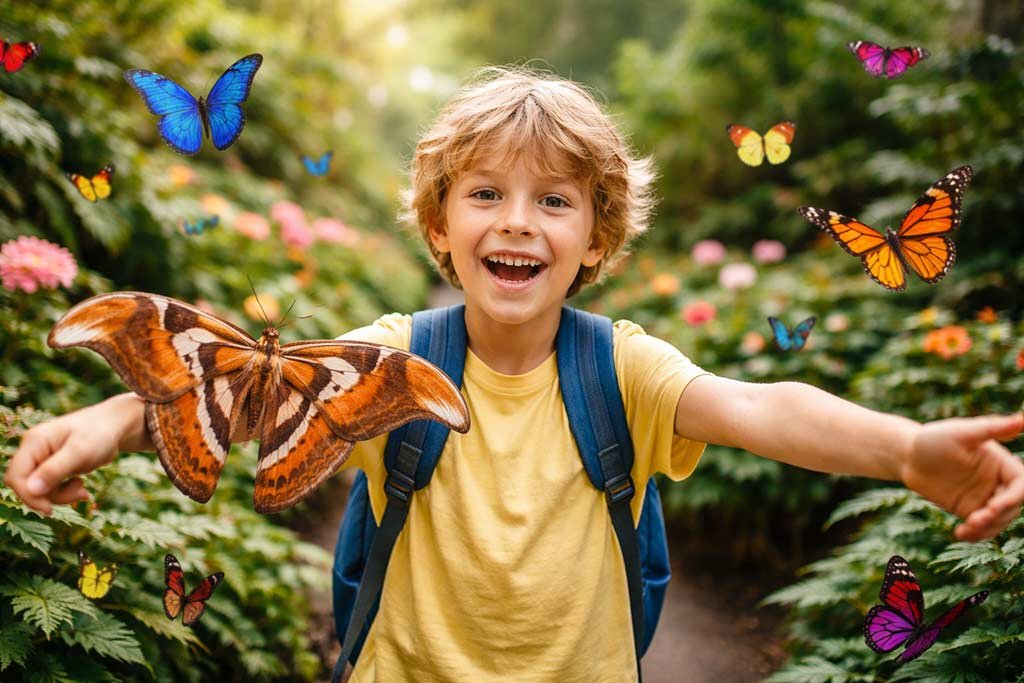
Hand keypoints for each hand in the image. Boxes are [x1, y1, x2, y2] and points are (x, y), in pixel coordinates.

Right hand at [3, 393, 145, 515]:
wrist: (116, 426)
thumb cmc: (99, 433)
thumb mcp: (80, 452)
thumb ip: (55, 470)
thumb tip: (31, 490)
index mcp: (34, 442)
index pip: (16, 476)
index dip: (28, 495)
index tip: (49, 509)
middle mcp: (34, 450)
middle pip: (25, 485)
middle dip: (48, 496)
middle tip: (78, 493)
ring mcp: (42, 459)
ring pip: (39, 490)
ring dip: (61, 495)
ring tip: (83, 489)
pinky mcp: (52, 467)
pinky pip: (50, 488)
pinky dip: (65, 493)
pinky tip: (82, 488)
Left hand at [902, 413, 1023, 541]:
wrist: (905, 456)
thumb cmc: (931, 439)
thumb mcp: (960, 432)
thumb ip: (991, 428)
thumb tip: (1022, 418)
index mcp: (1001, 462)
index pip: (1020, 484)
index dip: (1013, 497)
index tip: (993, 506)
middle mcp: (997, 481)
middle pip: (1012, 506)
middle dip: (998, 516)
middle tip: (975, 519)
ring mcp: (983, 497)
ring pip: (998, 520)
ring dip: (987, 528)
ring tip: (965, 528)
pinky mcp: (969, 510)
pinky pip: (980, 528)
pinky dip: (975, 534)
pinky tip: (960, 533)